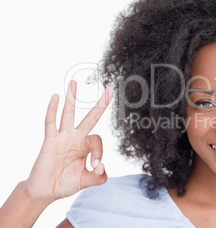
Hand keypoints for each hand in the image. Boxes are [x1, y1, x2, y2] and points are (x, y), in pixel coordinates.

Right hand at [24, 80, 113, 201]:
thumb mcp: (85, 181)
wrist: (45, 191)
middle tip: (110, 89)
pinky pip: (50, 123)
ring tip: (74, 83)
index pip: (97, 140)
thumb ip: (97, 177)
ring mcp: (63, 137)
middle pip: (91, 117)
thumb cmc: (66, 183)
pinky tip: (55, 97)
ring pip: (69, 114)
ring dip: (72, 99)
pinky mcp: (50, 141)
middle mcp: (76, 138)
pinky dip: (52, 110)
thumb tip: (102, 167)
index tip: (95, 166)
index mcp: (86, 146)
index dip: (99, 152)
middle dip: (100, 104)